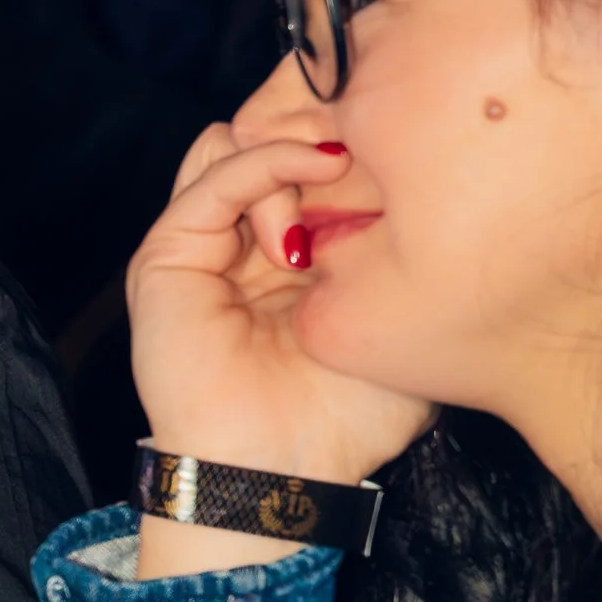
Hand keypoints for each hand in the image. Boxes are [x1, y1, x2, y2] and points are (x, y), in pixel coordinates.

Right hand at [126, 122, 430, 574]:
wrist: (280, 471)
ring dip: (293, 151)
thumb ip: (401, 264)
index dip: (357, 142)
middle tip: (375, 145)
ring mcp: (204, 247)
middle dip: (326, 130)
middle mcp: (243, 247)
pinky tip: (322, 170)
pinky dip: (271, 160)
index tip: (409, 141)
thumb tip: (431, 189)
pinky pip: (218, 172)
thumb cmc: (345, 419)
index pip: (310, 167)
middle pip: (273, 143)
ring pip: (241, 143)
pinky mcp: (170, 253)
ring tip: (338, 182)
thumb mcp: (395, 325)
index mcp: (292, 262)